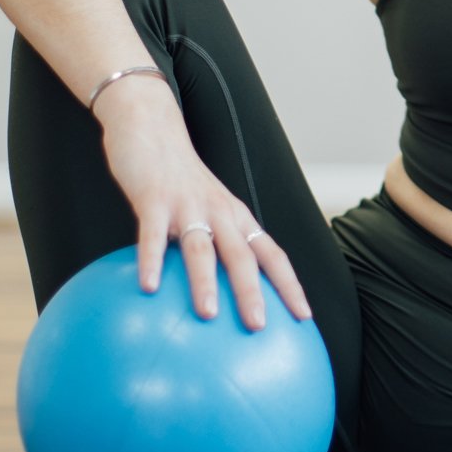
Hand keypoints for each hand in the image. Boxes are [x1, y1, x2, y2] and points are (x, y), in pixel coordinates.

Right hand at [95, 85, 312, 330]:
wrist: (150, 124)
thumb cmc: (178, 177)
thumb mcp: (204, 209)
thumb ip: (213, 246)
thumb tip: (217, 296)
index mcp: (236, 216)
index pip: (272, 254)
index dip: (289, 285)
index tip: (303, 317)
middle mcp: (219, 211)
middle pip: (243, 255)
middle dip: (253, 292)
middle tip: (259, 327)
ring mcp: (187, 204)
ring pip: (202, 247)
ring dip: (206, 281)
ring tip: (208, 314)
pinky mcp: (154, 198)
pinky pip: (153, 234)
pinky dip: (152, 259)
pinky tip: (148, 287)